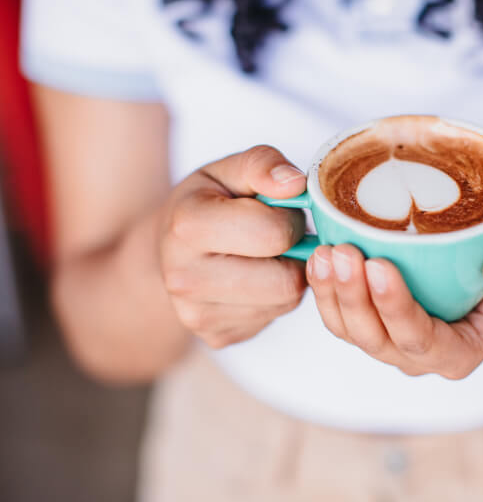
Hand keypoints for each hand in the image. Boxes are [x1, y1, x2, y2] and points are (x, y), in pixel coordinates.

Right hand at [159, 146, 308, 348]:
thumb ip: (264, 164)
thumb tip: (295, 184)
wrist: (168, 249)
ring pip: (285, 302)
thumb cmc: (208, 203)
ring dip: (288, 276)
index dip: (289, 219)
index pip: (271, 233)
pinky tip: (255, 279)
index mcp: (187, 226)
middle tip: (277, 238)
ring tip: (265, 257)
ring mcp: (197, 315)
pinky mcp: (216, 337)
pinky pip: (273, 319)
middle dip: (293, 253)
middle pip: (284, 281)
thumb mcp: (230, 170)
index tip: (277, 211)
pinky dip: (275, 298)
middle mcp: (184, 278)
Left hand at [306, 228, 482, 378]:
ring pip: (350, 330)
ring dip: (332, 294)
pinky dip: (325, 289)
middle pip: (376, 340)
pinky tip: (319, 256)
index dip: (396, 307)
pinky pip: (340, 315)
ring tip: (325, 251)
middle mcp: (420, 356)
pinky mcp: (373, 320)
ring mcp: (392, 340)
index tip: (380, 265)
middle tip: (344, 252)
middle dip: (354, 298)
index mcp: (460, 354)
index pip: (422, 340)